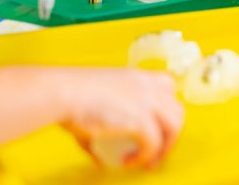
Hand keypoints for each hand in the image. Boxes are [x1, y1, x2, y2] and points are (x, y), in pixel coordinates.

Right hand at [58, 68, 183, 168]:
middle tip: (157, 149)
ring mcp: (148, 101)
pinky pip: (154, 143)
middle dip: (171, 131)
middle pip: (177, 108)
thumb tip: (101, 156)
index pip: (168, 85)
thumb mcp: (95, 104)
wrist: (62, 93)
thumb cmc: (69, 96)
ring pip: (175, 125)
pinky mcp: (141, 120)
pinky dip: (145, 156)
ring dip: (165, 145)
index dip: (166, 106)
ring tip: (149, 160)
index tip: (158, 123)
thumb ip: (103, 127)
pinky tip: (128, 162)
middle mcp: (148, 86)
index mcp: (138, 77)